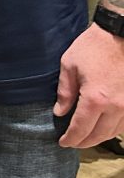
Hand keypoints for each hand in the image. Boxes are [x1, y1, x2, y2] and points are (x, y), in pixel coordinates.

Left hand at [54, 22, 123, 147]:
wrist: (120, 34)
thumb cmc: (94, 47)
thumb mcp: (69, 66)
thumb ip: (64, 92)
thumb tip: (60, 112)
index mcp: (95, 99)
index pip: (80, 129)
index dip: (70, 139)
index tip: (62, 143)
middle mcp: (115, 107)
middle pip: (98, 135)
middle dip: (83, 142)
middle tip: (72, 143)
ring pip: (113, 132)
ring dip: (98, 137)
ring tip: (85, 137)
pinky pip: (123, 123)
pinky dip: (112, 129)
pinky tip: (103, 127)